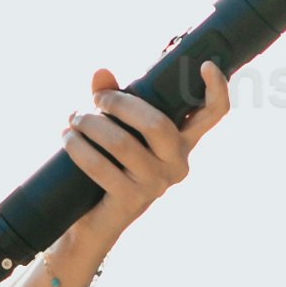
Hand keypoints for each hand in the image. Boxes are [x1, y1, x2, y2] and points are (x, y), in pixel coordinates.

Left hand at [55, 58, 230, 247]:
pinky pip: (101, 166)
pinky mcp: (132, 200)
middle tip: (96, 101)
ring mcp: (157, 184)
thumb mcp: (116, 127)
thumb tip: (101, 73)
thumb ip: (113, 98)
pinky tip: (68, 139)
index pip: (213, 114)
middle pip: (157, 124)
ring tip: (73, 119)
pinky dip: (79, 148)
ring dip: (91, 125)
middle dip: (120, 104)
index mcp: (183, 141)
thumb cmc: (109, 165)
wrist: (94, 220)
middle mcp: (178, 163)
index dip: (218, 89)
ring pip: (123, 143)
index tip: (207, 66)